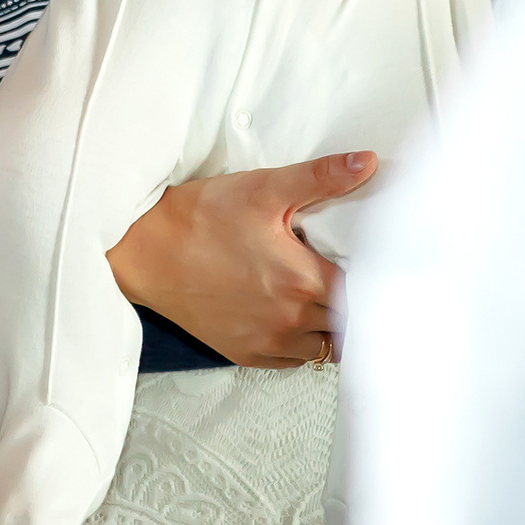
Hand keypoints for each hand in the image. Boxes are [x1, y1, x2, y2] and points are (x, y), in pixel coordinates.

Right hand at [106, 152, 376, 366]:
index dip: (376, 279)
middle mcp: (289, 321)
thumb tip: (368, 162)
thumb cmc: (202, 217)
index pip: (364, 293)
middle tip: (355, 279)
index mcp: (302, 280)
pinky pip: (292, 362)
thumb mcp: (264, 189)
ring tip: (326, 298)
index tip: (380, 265)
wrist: (145, 250)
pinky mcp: (244, 353)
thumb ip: (321, 178)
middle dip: (356, 304)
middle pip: (347, 324)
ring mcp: (266, 342)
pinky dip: (302, 345)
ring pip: (323, 349)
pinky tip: (297, 318)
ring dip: (331, 328)